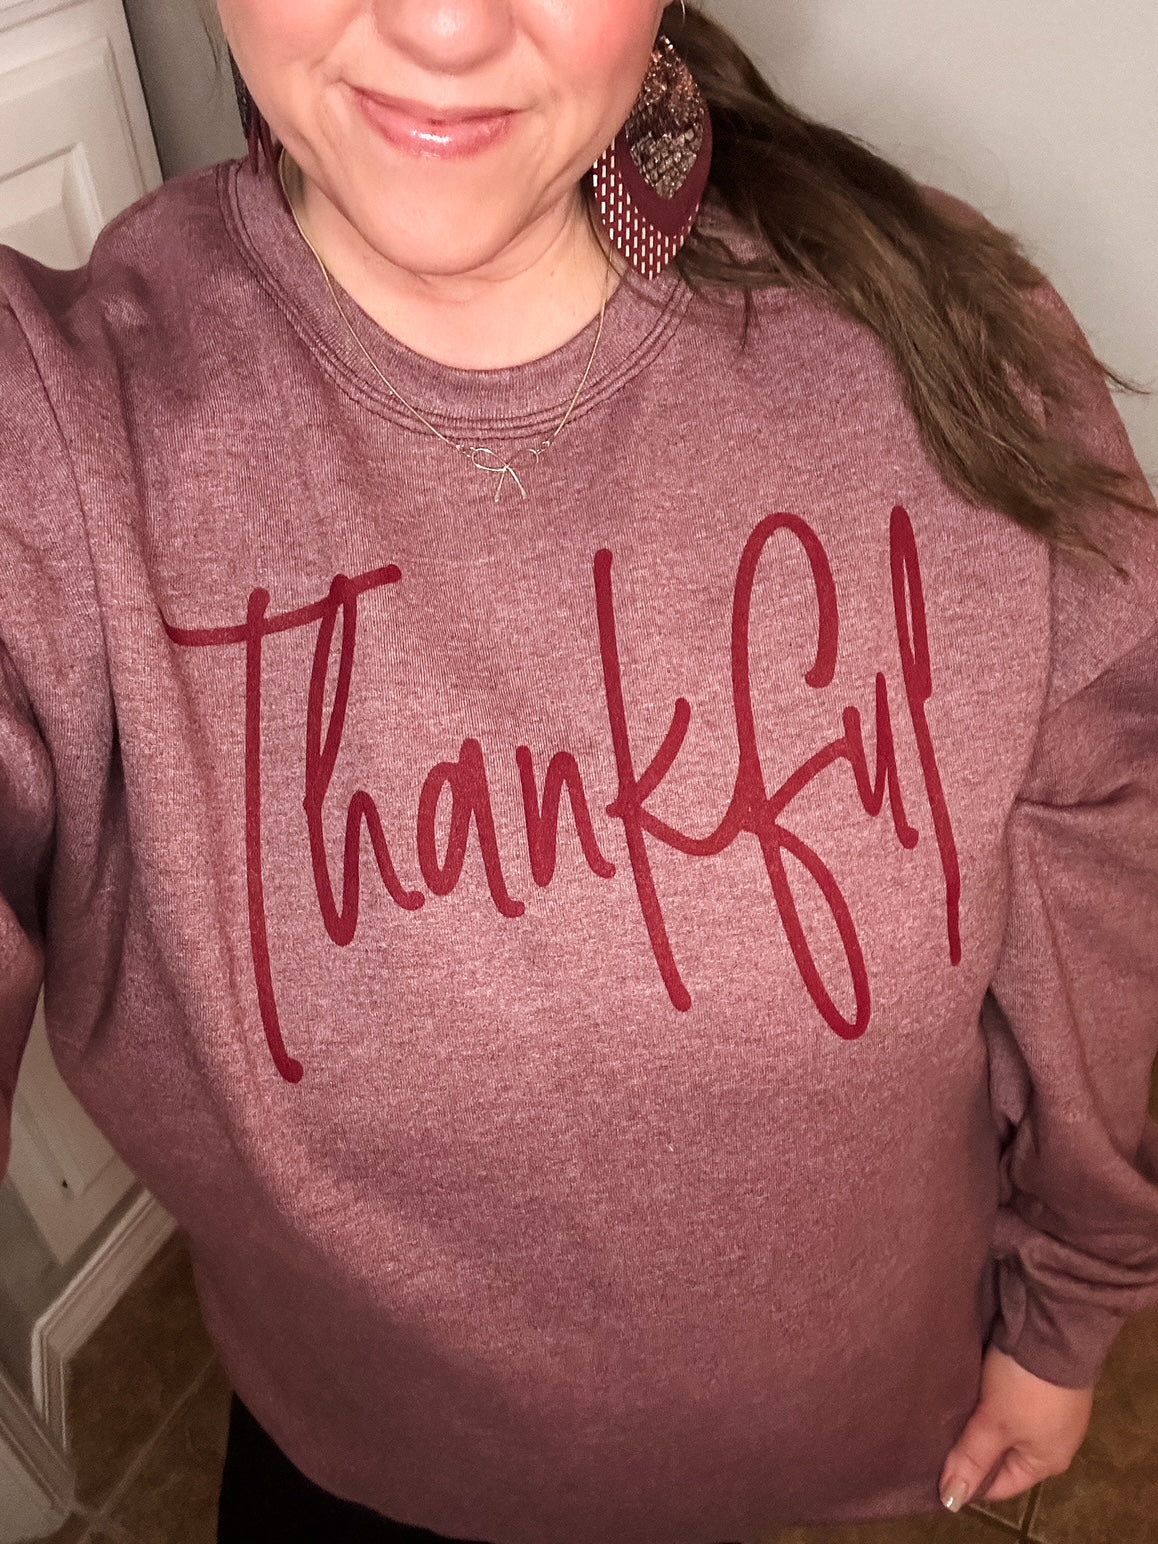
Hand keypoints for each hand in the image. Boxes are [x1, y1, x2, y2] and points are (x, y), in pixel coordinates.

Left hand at [939, 1345, 1094, 1512]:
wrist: (1053, 1327)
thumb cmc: (1025, 1386)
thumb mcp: (995, 1424)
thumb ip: (973, 1459)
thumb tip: (951, 1502)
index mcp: (1048, 1461)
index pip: (1002, 1485)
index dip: (969, 1480)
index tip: (934, 1471)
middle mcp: (1055, 1440)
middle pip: (1004, 1454)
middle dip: (972, 1448)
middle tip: (933, 1440)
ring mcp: (1052, 1408)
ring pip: (1007, 1425)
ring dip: (981, 1420)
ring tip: (943, 1415)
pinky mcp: (1045, 1379)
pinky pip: (1012, 1400)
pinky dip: (992, 1398)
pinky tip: (967, 1389)